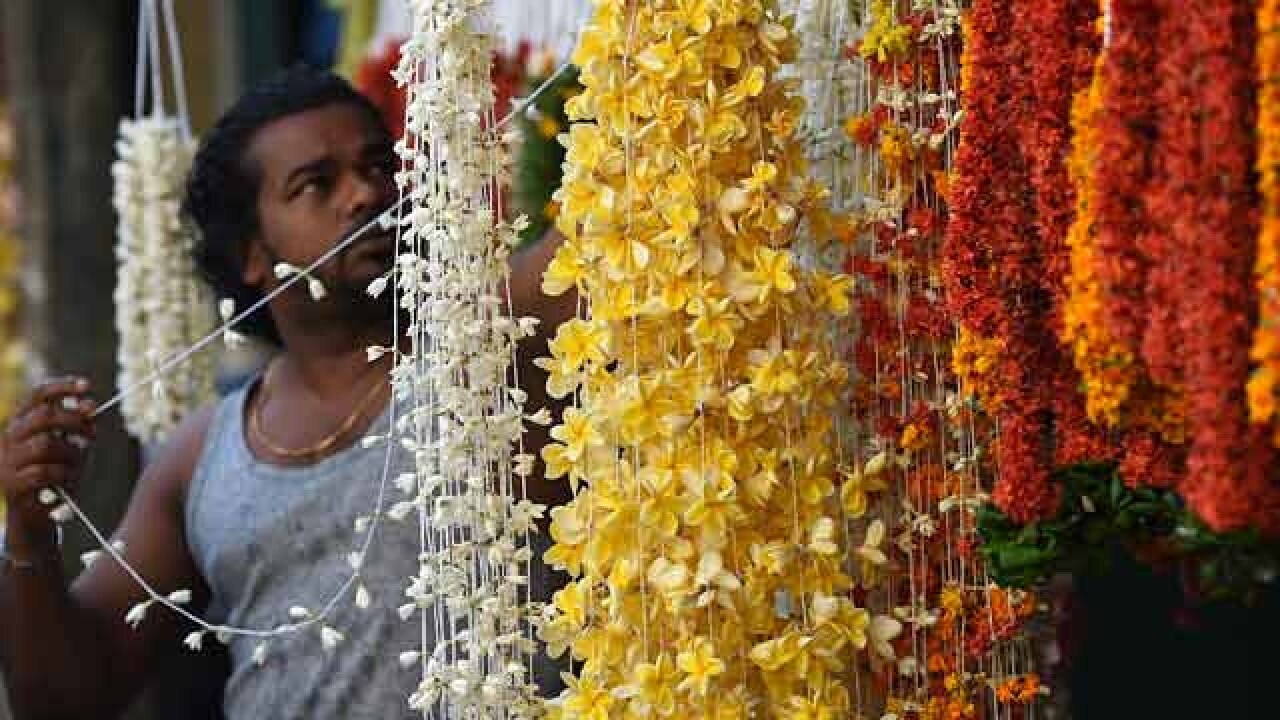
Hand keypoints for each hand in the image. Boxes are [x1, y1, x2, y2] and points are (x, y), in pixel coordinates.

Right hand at [1, 377, 95, 554]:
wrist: (35, 515)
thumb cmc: (55, 476)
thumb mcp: (69, 448)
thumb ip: (78, 429)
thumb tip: (90, 407)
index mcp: (22, 422)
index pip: (38, 395)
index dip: (63, 387)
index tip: (87, 386)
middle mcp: (9, 437)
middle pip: (44, 416)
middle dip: (75, 422)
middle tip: (93, 434)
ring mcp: (7, 460)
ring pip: (46, 444)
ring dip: (71, 454)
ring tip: (77, 467)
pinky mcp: (12, 484)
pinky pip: (44, 472)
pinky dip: (64, 476)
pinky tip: (69, 482)